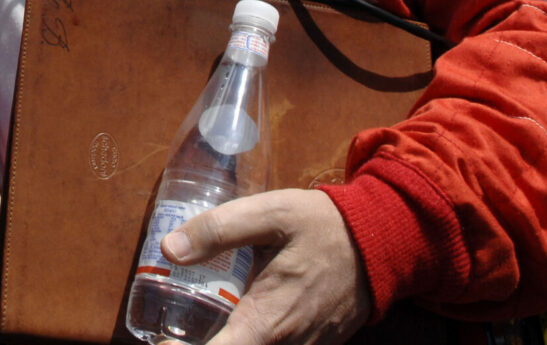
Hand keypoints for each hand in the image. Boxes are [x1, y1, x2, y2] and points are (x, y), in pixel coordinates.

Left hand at [163, 188, 370, 344]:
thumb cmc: (323, 225)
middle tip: (173, 331)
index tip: (162, 341)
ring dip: (229, 341)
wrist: (385, 240)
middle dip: (202, 343)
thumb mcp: (271, 214)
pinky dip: (251, 340)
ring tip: (197, 327)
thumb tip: (169, 249)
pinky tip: (235, 322)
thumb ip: (220, 230)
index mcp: (268, 321)